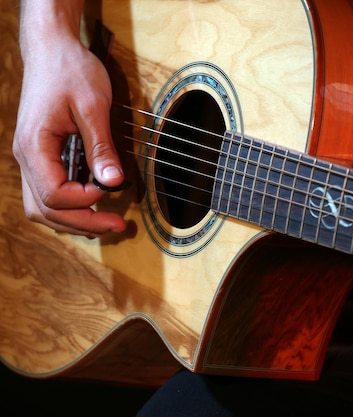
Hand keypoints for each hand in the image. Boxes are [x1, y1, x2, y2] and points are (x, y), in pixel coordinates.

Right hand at [13, 15, 125, 237]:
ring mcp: (31, 158)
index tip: (111, 192)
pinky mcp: (41, 156)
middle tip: (116, 226)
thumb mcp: (93, 106)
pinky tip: (91, 206)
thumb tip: (113, 181)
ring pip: (41, 206)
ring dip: (73, 221)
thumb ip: (101, 146)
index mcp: (34, 146)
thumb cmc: (70, 70)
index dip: (84, 201)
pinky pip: (47, 192)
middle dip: (81, 223)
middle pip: (44, 209)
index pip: (53, 194)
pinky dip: (68, 207)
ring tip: (105, 224)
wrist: (52, 49)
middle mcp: (26, 157)